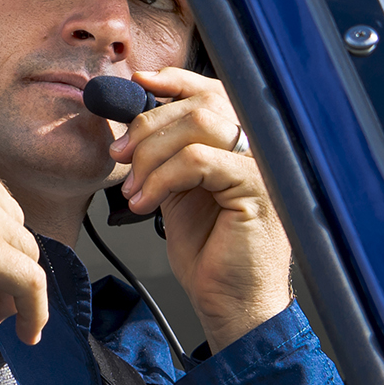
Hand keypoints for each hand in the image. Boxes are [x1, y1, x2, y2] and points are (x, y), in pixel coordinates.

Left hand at [108, 69, 292, 350]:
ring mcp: (263, 167)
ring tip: (134, 190)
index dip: (175, 81)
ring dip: (152, 154)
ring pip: (198, 126)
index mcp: (243, 145)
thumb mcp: (179, 191)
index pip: (212, 93)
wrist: (232, 304)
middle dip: (147, 125)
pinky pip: (199, 160)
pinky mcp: (256, 188)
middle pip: (200, 104)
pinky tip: (146, 204)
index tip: (138, 84)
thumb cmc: (209, 253)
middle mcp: (260, 150)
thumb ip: (168, 153)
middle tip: (119, 154)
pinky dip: (163, 177)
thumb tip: (132, 119)